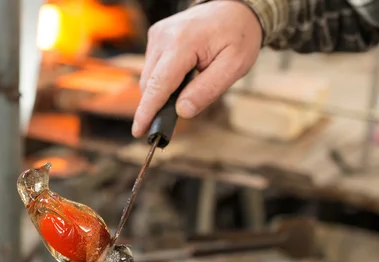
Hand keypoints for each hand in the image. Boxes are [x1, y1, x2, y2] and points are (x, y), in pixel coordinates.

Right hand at [132, 0, 262, 137]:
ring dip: (162, 93)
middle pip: (150, 84)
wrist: (236, 8)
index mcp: (182, 43)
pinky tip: (182, 80)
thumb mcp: (233, 66)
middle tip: (167, 128)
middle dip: (155, 107)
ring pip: (149, 77)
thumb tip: (182, 112)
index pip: (159, 85)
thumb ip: (207, 90)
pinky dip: (163, 80)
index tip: (139, 131)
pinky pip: (154, 67)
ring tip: (186, 94)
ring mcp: (157, 35)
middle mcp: (163, 37)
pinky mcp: (157, 36)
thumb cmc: (238, 35)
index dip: (147, 111)